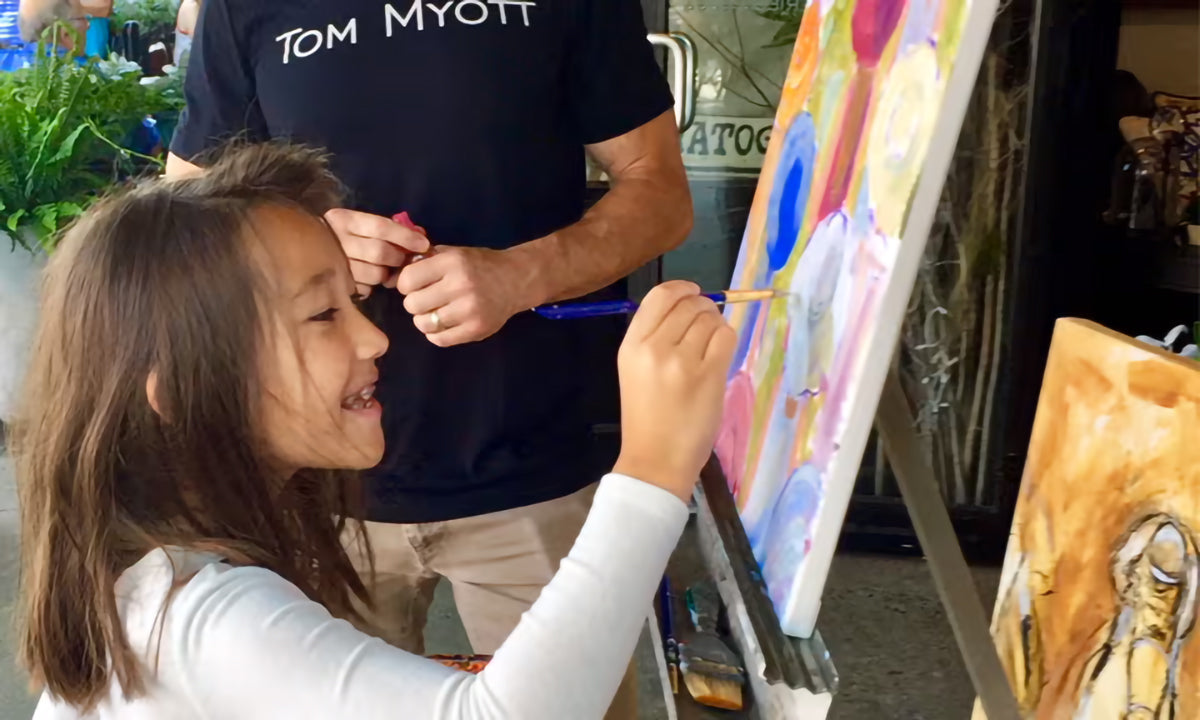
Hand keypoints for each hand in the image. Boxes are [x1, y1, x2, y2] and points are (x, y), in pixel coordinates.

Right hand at [324, 209, 430, 297]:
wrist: (302, 249)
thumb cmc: (342, 235)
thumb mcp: (359, 224)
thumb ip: (387, 229)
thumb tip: (420, 236)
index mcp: (344, 220)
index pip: (381, 226)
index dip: (405, 236)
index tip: (423, 244)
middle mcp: (337, 239)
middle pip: (380, 252)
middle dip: (397, 258)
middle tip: (403, 260)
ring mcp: (333, 263)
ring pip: (374, 273)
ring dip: (385, 274)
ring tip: (384, 270)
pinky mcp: (333, 284)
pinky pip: (364, 288)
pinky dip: (371, 286)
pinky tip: (367, 279)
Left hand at [395, 246, 530, 346]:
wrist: (516, 280)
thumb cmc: (479, 265)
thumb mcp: (453, 253)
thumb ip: (425, 261)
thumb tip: (390, 276)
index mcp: (452, 263)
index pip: (408, 280)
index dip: (406, 284)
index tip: (414, 285)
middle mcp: (461, 285)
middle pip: (412, 304)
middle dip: (415, 303)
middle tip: (426, 299)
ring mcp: (469, 310)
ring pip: (424, 324)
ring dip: (425, 319)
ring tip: (435, 312)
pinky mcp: (476, 330)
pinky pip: (440, 339)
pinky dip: (436, 333)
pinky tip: (444, 324)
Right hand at [613, 281, 736, 501]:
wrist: (654, 460)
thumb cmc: (646, 417)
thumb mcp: (635, 370)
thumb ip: (655, 337)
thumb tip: (690, 305)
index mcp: (631, 345)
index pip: (659, 296)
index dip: (682, 288)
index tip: (693, 292)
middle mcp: (654, 348)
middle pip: (690, 305)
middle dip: (704, 308)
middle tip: (706, 328)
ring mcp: (682, 362)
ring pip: (710, 319)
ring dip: (715, 327)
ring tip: (709, 349)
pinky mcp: (708, 376)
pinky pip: (726, 337)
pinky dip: (726, 340)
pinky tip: (718, 357)